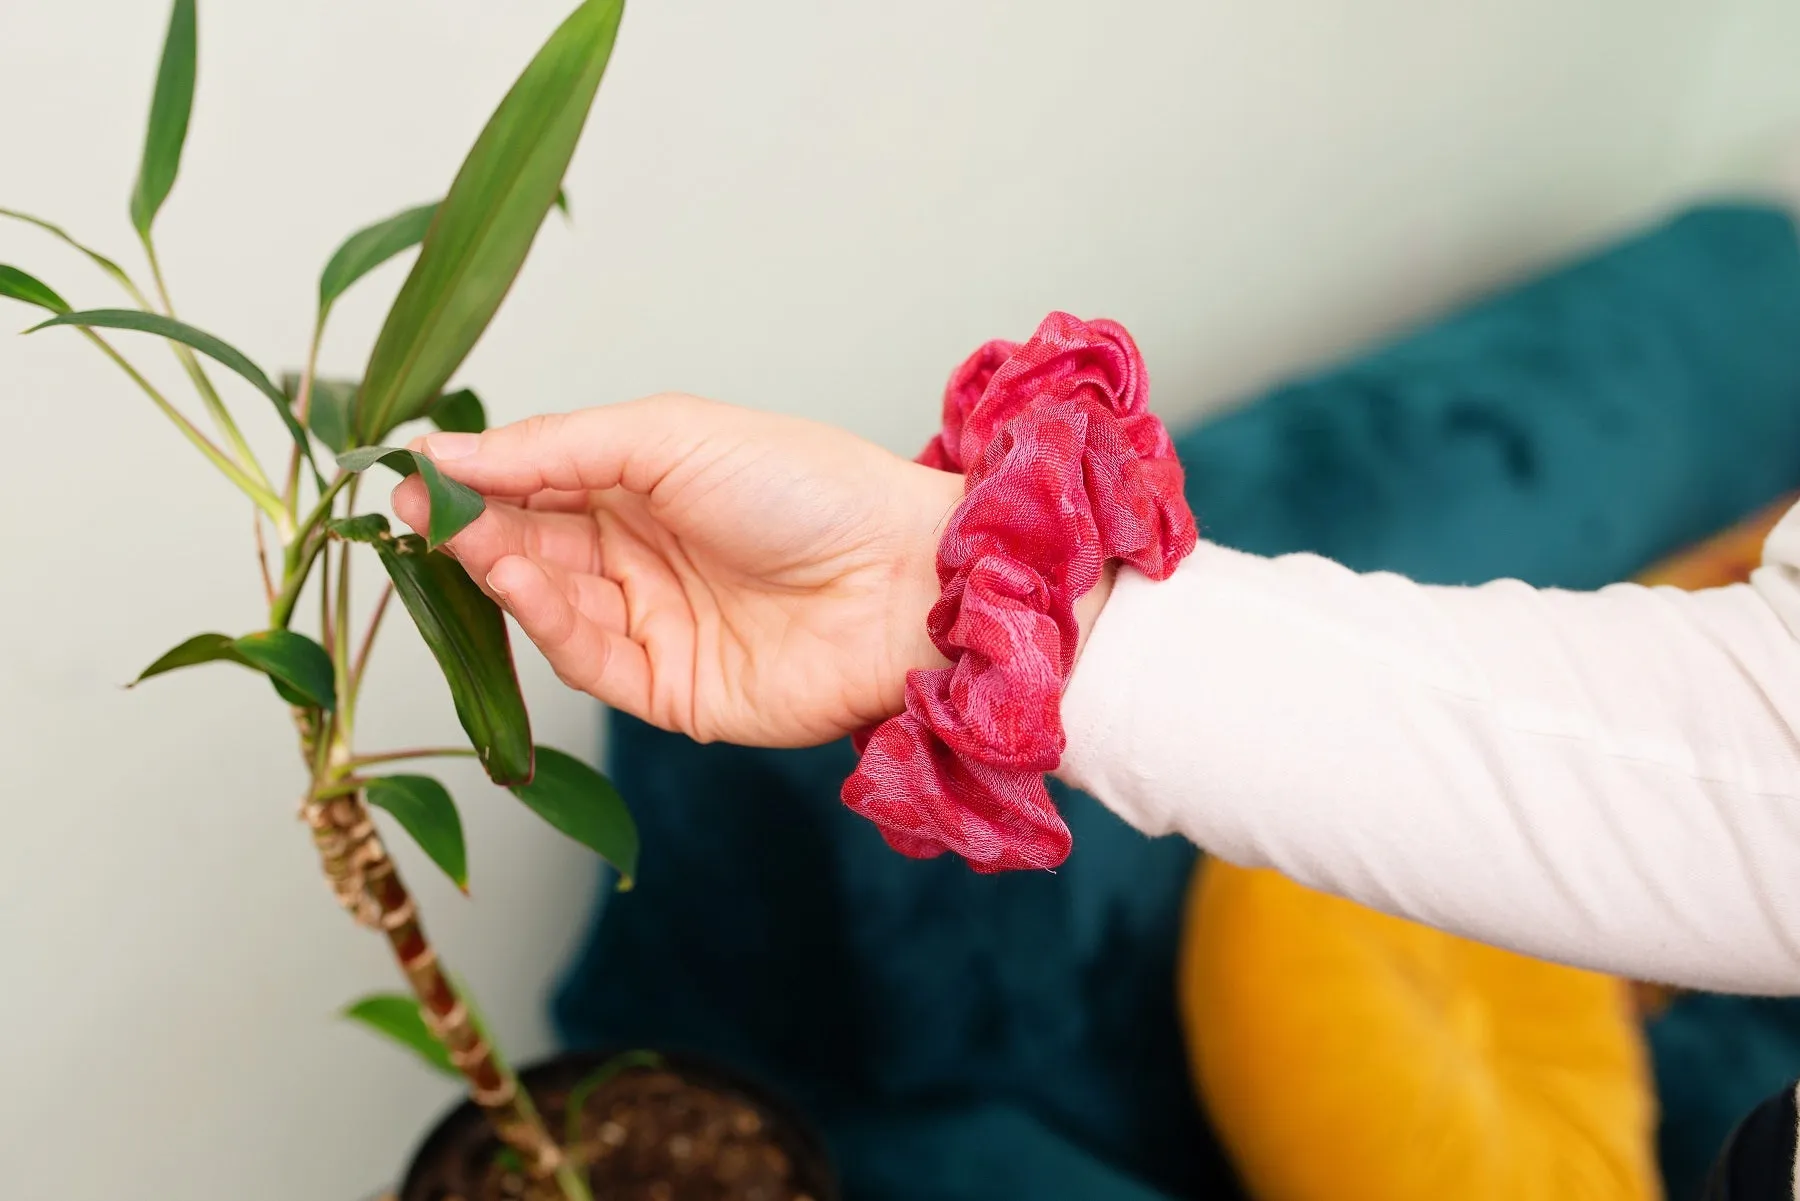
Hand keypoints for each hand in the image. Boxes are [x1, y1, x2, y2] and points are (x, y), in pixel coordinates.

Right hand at [394, 394, 963, 747]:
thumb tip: (447, 450)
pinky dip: (544, 622)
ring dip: (500, 572)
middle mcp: (645, 556)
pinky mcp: (671, 691)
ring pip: (550, 604)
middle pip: (533, 545)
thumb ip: (556, 446)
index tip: (411, 468)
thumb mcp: (671, 435)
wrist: (902, 577)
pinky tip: (512, 579)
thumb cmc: (807, 486)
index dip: (475, 478)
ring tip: (458, 538)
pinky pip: (587, 661)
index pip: (538, 483)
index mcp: (649, 485)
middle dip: (471, 527)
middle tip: (409, 508)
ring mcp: (657, 625)